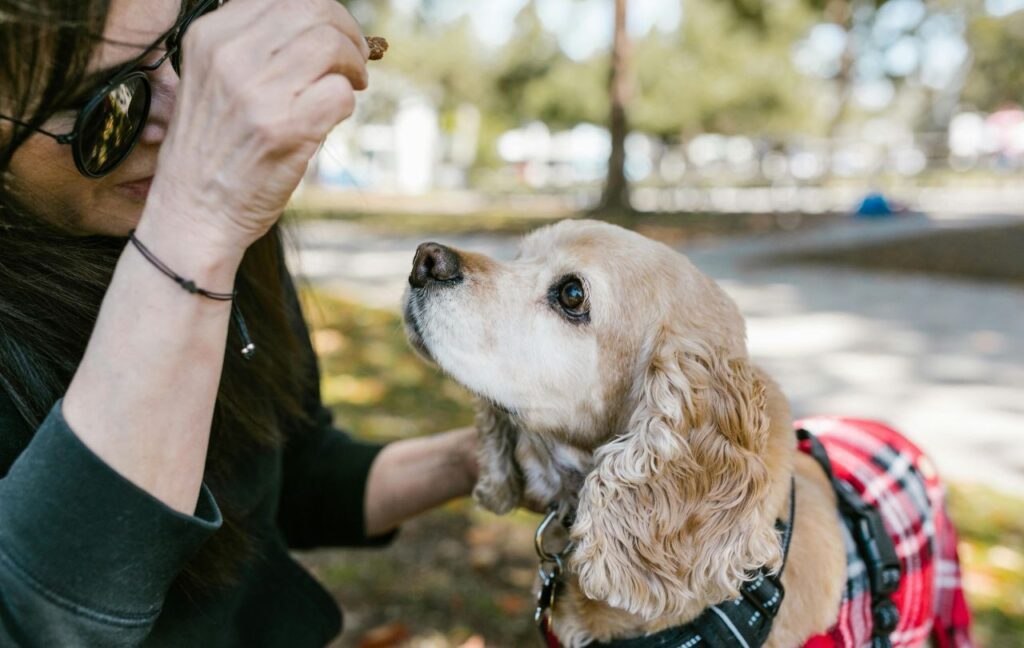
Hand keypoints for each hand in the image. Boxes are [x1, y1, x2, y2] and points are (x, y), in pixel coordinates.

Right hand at [148, 0, 368, 256]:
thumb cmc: (211, 150)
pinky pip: (340, 94)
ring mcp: (258, 93)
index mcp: (210, 36)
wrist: (193, 213)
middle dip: (347, 33)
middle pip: (314, 12)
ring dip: (354, 65)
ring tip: (352, 84)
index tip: (334, 37)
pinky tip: (333, 117)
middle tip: (356, 61)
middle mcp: (231, 56)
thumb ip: (251, 47)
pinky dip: (347, 103)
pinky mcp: (286, 130)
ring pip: (332, 46)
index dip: (322, 13)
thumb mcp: (212, 80)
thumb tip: (317, 26)